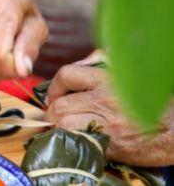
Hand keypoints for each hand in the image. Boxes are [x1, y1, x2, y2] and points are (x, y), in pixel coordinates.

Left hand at [45, 64, 173, 166]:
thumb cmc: (155, 100)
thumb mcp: (131, 71)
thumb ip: (103, 63)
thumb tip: (79, 65)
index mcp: (108, 79)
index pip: (66, 75)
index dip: (55, 86)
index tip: (55, 95)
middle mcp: (105, 101)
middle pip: (59, 105)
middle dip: (53, 111)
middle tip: (56, 116)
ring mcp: (107, 125)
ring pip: (63, 125)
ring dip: (59, 127)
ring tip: (64, 127)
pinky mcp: (111, 146)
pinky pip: (78, 142)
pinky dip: (72, 141)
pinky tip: (78, 138)